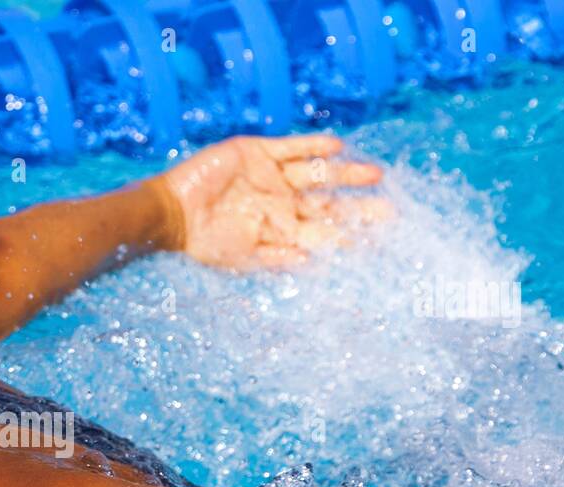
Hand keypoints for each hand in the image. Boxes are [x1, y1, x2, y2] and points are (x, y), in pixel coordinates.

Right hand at [155, 133, 389, 270]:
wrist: (174, 213)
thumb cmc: (206, 243)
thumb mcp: (244, 258)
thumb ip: (279, 259)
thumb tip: (315, 263)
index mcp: (281, 229)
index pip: (323, 232)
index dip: (349, 235)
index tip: (377, 239)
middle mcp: (282, 202)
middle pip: (329, 203)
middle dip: (357, 207)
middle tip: (389, 211)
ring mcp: (271, 177)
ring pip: (317, 174)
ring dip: (346, 174)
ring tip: (375, 175)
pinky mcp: (257, 154)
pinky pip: (291, 148)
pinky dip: (313, 147)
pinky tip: (337, 147)